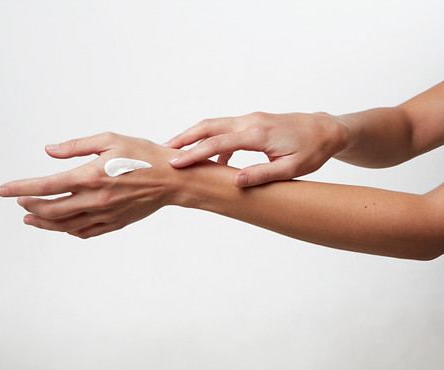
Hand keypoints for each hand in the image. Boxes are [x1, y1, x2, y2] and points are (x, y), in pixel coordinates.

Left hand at [0, 132, 179, 238]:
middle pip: (51, 210)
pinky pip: (86, 232)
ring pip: (65, 225)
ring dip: (43, 223)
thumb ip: (76, 146)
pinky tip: (62, 227)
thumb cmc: (145, 156)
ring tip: (30, 219)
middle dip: (30, 206)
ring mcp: (105, 214)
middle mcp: (96, 199)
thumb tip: (48, 150)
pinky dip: (68, 231)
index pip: (46, 186)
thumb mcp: (111, 140)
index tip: (3, 190)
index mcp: (92, 176)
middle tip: (19, 201)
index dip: (20, 188)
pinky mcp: (115, 222)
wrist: (173, 179)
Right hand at [166, 111, 347, 186]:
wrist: (326, 129)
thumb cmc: (312, 150)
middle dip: (185, 137)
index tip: (175, 162)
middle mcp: (250, 121)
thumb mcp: (292, 168)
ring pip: (215, 125)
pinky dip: (213, 141)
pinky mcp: (253, 122)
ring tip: (179, 152)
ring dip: (195, 136)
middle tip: (164, 149)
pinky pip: (226, 129)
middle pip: (209, 126)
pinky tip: (212, 160)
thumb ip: (263, 174)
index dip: (194, 153)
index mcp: (258, 134)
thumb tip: (235, 181)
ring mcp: (251, 119)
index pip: (218, 143)